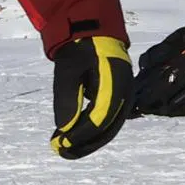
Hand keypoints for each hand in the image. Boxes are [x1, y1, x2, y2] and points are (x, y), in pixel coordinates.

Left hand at [52, 34, 132, 159]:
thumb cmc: (79, 48)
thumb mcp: (67, 69)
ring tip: (64, 150)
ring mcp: (124, 98)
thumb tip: (64, 129)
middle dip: (83, 144)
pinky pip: (108, 123)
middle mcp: (125, 93)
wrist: (95, 32)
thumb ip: (66, 98)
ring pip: (109, 129)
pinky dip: (92, 134)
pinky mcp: (119, 101)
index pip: (99, 117)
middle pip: (107, 129)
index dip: (80, 133)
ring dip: (87, 143)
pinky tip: (73, 139)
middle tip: (60, 151)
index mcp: (115, 82)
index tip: (60, 142)